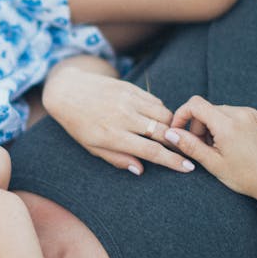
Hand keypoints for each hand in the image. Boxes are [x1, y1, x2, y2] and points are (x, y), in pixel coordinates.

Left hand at [43, 65, 193, 173]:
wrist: (68, 91)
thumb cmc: (79, 124)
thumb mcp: (92, 147)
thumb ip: (117, 159)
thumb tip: (141, 170)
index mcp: (113, 136)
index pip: (151, 151)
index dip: (173, 161)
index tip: (188, 167)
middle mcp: (124, 117)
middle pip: (163, 132)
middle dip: (178, 143)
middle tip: (187, 150)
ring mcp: (128, 100)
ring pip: (164, 115)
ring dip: (172, 127)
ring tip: (171, 136)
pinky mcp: (131, 88)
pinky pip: (156, 102)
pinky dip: (161, 112)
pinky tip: (156, 120)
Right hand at [167, 96, 256, 206]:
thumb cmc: (245, 176)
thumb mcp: (213, 163)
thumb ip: (190, 145)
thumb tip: (170, 133)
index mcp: (227, 125)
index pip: (195, 105)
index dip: (181, 115)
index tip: (178, 130)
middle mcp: (240, 114)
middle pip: (206, 109)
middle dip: (197, 126)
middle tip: (202, 148)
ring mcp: (250, 113)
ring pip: (218, 111)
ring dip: (210, 126)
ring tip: (217, 148)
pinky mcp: (256, 116)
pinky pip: (231, 114)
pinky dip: (223, 125)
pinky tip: (229, 144)